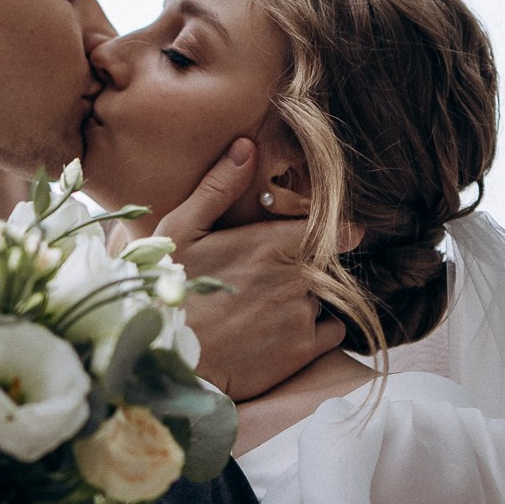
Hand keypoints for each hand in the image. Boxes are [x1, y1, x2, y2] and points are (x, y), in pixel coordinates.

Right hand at [155, 140, 342, 399]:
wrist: (167, 358)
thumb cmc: (168, 289)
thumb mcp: (181, 230)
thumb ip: (218, 187)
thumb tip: (248, 145)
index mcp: (269, 243)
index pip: (332, 229)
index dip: (337, 231)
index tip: (337, 234)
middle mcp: (295, 277)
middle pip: (324, 265)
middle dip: (306, 269)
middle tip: (270, 281)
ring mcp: (302, 314)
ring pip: (324, 297)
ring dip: (306, 300)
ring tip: (266, 310)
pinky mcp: (304, 350)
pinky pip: (331, 331)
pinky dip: (316, 330)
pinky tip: (281, 333)